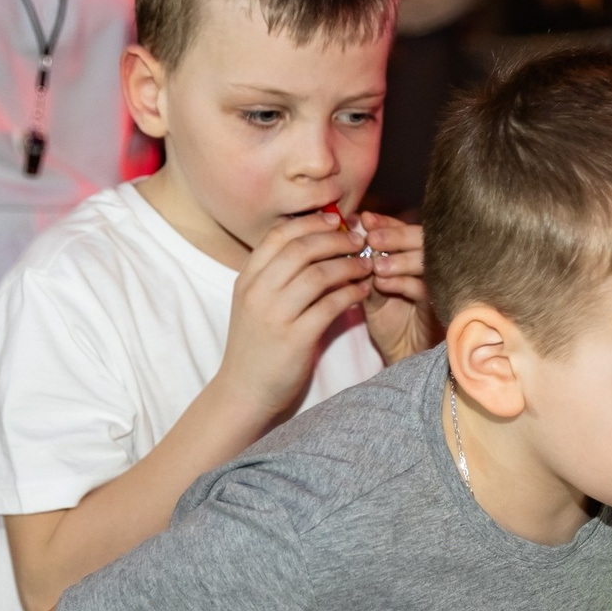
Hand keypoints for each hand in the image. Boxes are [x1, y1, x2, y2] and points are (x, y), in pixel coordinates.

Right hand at [213, 213, 375, 422]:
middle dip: (336, 239)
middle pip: (302, 249)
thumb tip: (312, 246)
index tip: (337, 220)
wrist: (244, 390)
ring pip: (319, 274)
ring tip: (367, 264)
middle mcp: (258, 292)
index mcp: (247, 278)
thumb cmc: (257, 346)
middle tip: (359, 239)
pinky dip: (352, 293)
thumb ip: (276, 276)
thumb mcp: (255, 304)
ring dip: (349, 265)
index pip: (279, 235)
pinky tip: (364, 290)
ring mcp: (275, 315)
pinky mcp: (295, 338)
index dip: (311, 223)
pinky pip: (330, 305)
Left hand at [356, 212, 431, 362]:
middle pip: (422, 238)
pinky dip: (403, 283)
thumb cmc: (389, 321)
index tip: (365, 220)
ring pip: (427, 261)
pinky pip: (425, 289)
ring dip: (400, 259)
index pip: (405, 229)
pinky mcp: (442, 306)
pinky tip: (382, 283)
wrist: (403, 354)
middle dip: (395, 235)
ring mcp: (440, 285)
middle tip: (371, 238)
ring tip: (376, 264)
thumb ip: (365, 264)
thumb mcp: (372, 288)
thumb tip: (353, 232)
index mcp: (415, 256)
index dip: (386, 223)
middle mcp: (433, 266)